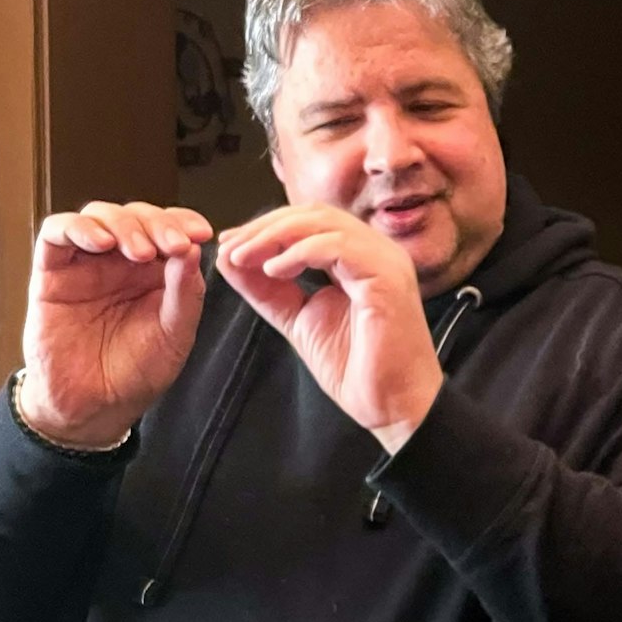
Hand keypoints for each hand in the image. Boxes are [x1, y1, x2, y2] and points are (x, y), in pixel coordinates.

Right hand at [18, 202, 211, 446]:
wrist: (93, 406)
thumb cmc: (135, 372)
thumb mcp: (174, 334)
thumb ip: (185, 292)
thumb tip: (194, 248)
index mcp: (156, 271)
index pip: (170, 228)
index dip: (184, 221)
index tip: (200, 232)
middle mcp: (121, 261)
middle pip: (136, 215)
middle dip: (156, 223)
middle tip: (171, 244)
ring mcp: (86, 263)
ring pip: (99, 215)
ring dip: (122, 224)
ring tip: (139, 252)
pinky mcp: (52, 271)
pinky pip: (56, 233)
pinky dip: (77, 228)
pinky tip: (100, 243)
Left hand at [215, 204, 441, 453]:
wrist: (392, 407)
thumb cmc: (358, 370)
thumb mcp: (298, 320)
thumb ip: (268, 290)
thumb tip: (230, 258)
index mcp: (360, 259)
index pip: (310, 223)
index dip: (266, 228)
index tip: (230, 244)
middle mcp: (376, 252)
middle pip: (314, 214)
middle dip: (266, 226)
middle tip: (231, 246)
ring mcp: (385, 261)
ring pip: (324, 223)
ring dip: (276, 235)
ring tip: (244, 257)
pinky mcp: (388, 277)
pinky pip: (339, 246)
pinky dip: (301, 252)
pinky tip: (273, 270)